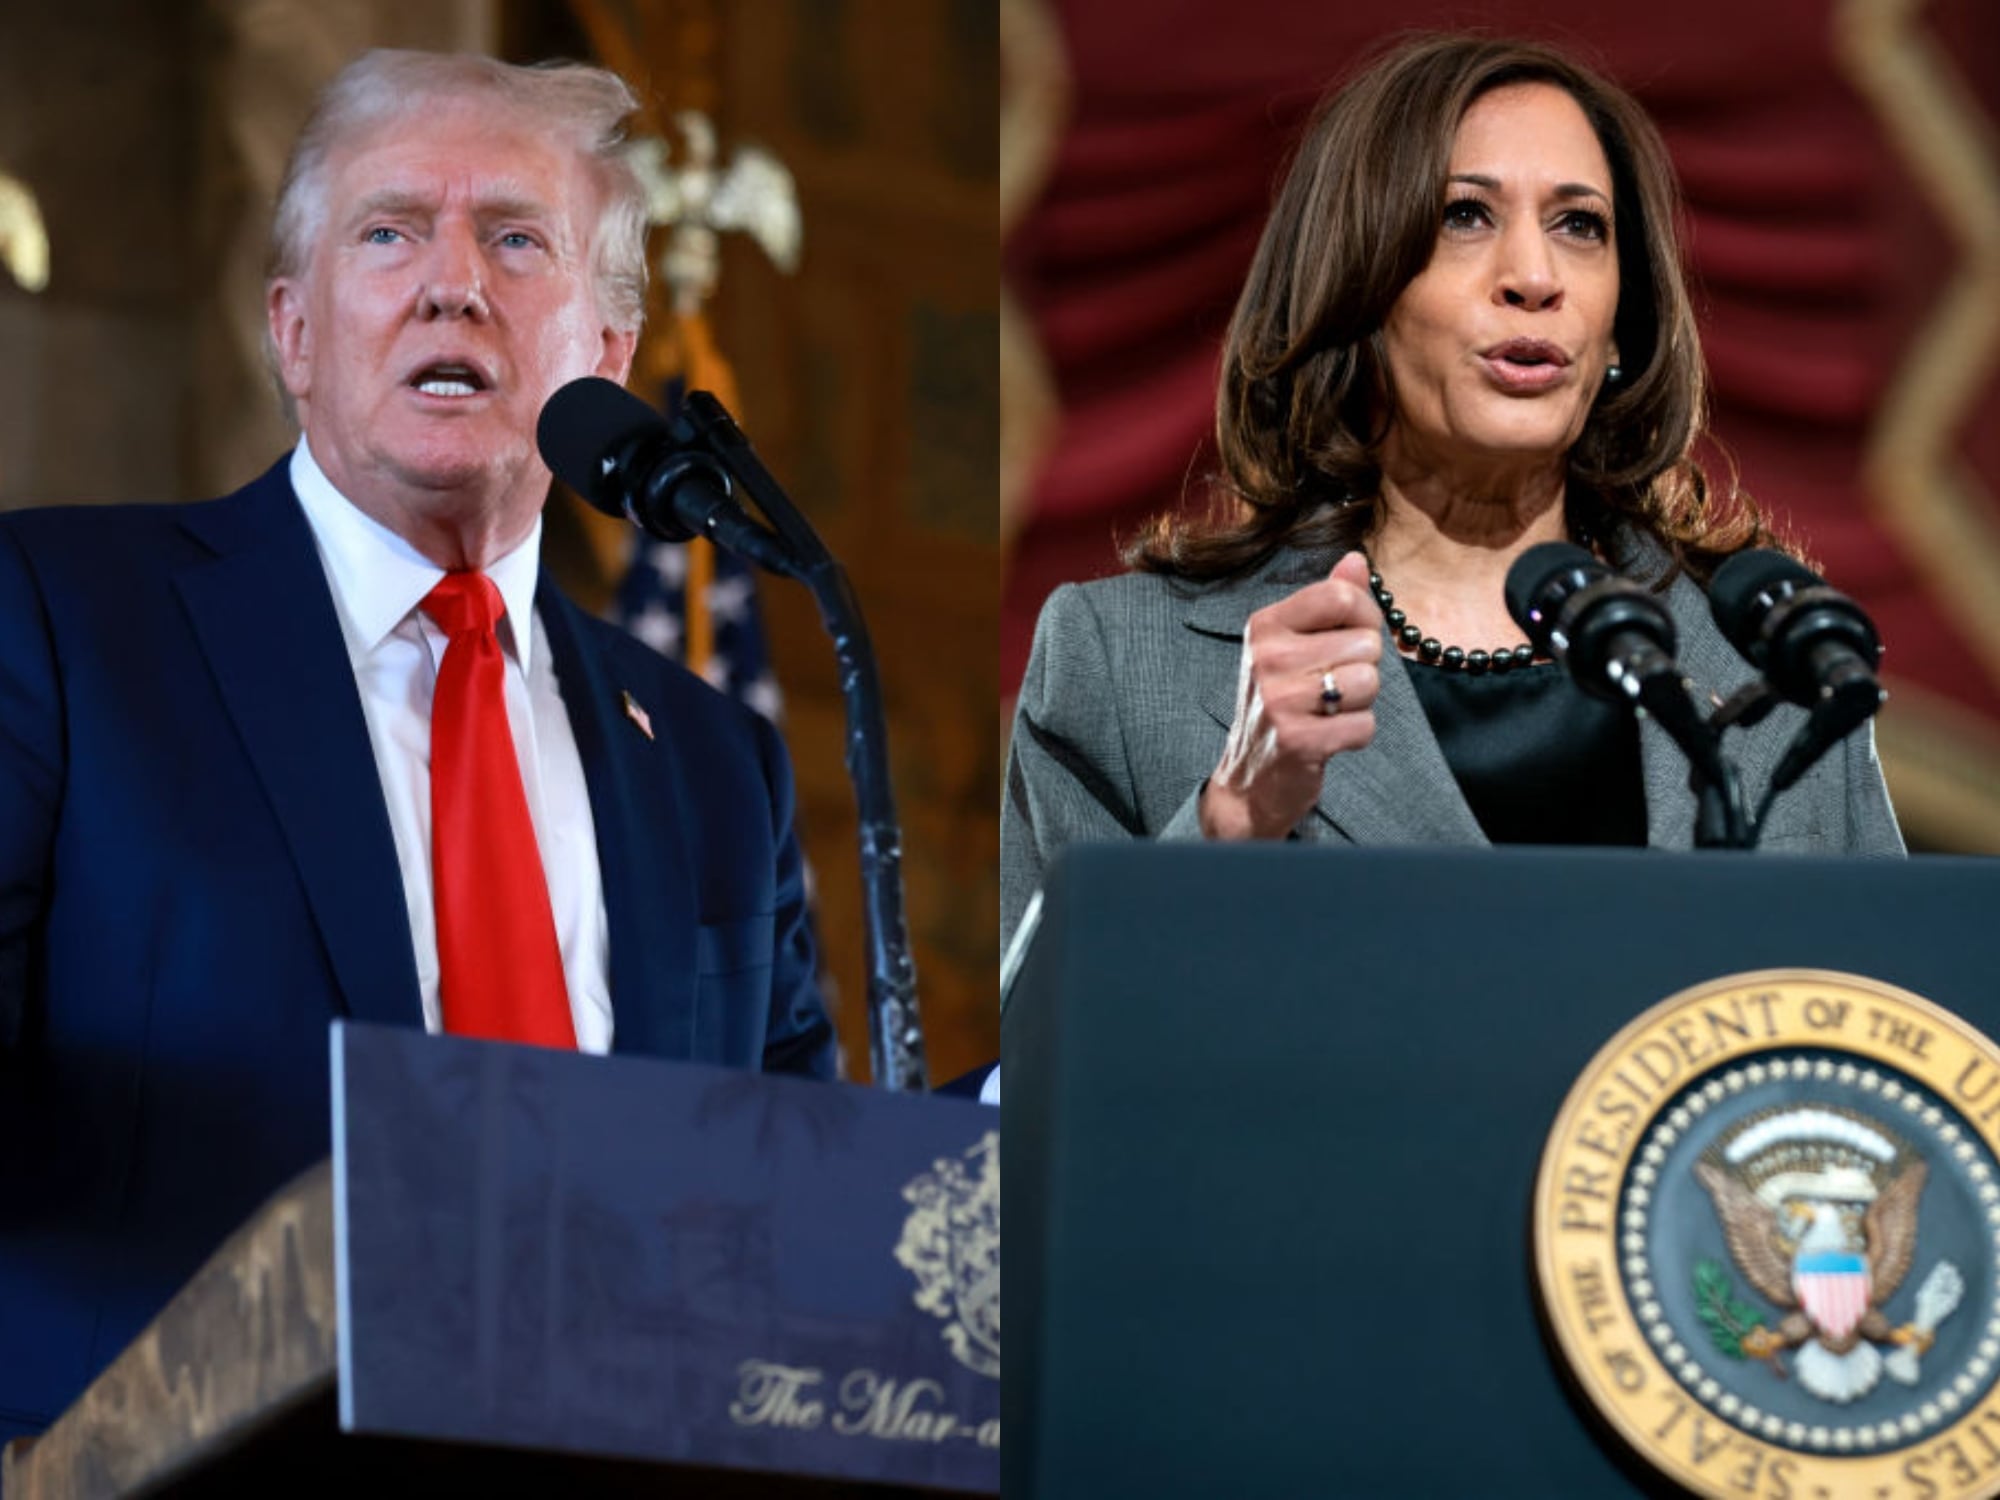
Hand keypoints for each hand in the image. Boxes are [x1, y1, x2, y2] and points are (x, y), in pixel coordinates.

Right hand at [1200, 551, 1382, 839]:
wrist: (1250, 778)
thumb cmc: (1281, 703)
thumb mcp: (1294, 646)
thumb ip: (1328, 602)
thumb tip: (1356, 560)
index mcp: (1266, 625)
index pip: (1341, 596)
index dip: (1365, 617)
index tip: (1353, 638)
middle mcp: (1267, 657)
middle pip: (1366, 643)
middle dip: (1363, 669)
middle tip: (1330, 688)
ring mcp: (1279, 700)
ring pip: (1369, 683)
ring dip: (1360, 704)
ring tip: (1328, 712)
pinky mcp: (1298, 740)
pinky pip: (1365, 725)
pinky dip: (1356, 736)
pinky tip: (1328, 738)